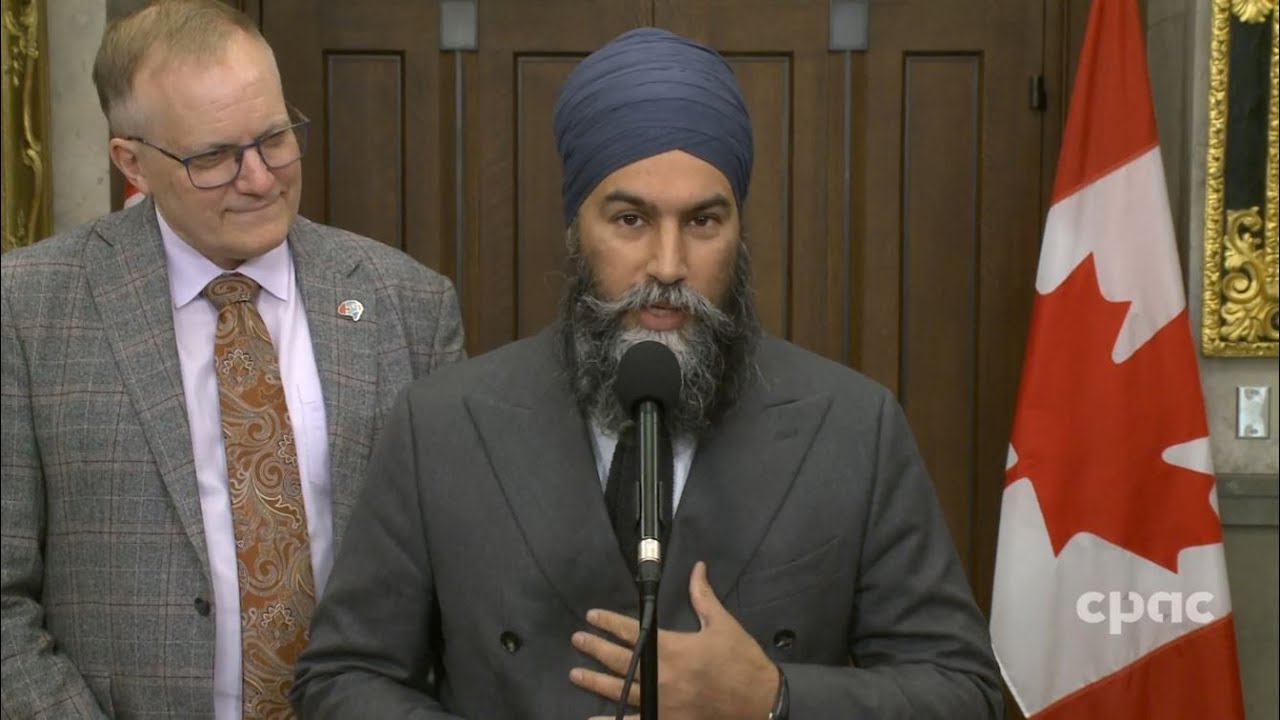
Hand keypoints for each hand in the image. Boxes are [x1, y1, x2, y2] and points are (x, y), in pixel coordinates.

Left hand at [569, 561, 778, 719]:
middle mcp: (660, 676)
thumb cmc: (741, 661)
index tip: (592, 616)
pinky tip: (594, 719)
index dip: (609, 622)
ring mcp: (661, 704)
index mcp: (672, 649)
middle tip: (579, 639)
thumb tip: (697, 568)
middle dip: (596, 648)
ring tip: (576, 673)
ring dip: (596, 681)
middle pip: (619, 661)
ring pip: (620, 691)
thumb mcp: (722, 624)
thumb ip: (703, 597)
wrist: (760, 702)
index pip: (631, 631)